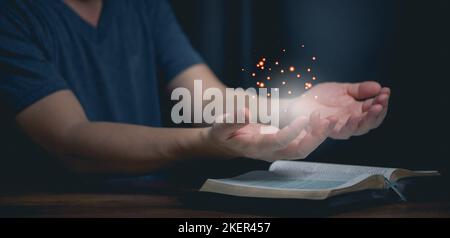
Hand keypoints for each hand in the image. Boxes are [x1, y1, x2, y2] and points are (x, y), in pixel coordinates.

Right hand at [205, 110, 337, 161]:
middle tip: (325, 120)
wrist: (225, 144)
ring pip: (303, 149)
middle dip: (314, 138)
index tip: (303, 118)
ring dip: (318, 136)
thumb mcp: (220, 126)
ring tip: (329, 119)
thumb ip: (232, 120)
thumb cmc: (223, 134)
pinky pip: (302, 143)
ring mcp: (278, 151)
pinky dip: (314, 133)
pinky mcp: (283, 146)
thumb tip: (245, 112)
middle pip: (298, 151)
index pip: (278, 142)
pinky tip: (320, 120)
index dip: (292, 132)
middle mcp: (270, 153)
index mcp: (256, 147)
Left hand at [285, 82, 389, 139]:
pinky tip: (335, 117)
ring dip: (360, 121)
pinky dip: (332, 125)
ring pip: (352, 130)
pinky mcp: (322, 129)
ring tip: (367, 110)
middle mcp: (349, 123)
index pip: (375, 112)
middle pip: (367, 124)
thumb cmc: (323, 97)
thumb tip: (379, 87)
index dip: (382, 103)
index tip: (386, 92)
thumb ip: (360, 89)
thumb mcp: (344, 89)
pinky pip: (329, 130)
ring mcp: (336, 127)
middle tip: (381, 103)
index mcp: (357, 113)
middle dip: (376, 113)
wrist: (302, 101)